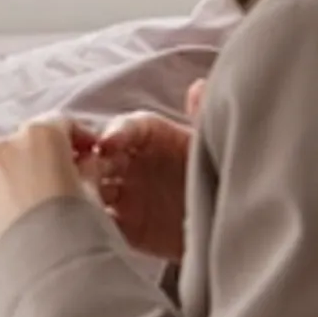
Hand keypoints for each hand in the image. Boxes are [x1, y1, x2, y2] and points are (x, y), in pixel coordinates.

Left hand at [0, 117, 97, 264]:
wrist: (42, 268)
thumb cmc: (76, 226)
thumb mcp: (93, 193)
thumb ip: (88, 170)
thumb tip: (86, 164)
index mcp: (41, 135)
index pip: (62, 124)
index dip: (79, 137)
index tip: (89, 153)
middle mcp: (5, 146)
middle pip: (27, 144)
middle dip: (44, 158)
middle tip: (62, 182)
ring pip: (2, 168)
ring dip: (18, 178)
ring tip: (36, 208)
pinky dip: (1, 201)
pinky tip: (17, 223)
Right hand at [93, 79, 202, 261]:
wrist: (231, 223)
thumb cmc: (220, 174)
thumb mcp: (213, 146)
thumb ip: (205, 117)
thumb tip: (200, 87)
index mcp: (152, 137)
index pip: (127, 128)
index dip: (116, 133)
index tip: (107, 143)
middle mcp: (132, 163)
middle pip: (100, 159)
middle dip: (90, 166)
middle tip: (89, 178)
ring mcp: (126, 196)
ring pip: (92, 190)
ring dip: (86, 195)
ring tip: (87, 206)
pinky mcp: (127, 227)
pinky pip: (102, 224)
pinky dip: (93, 225)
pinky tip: (92, 229)